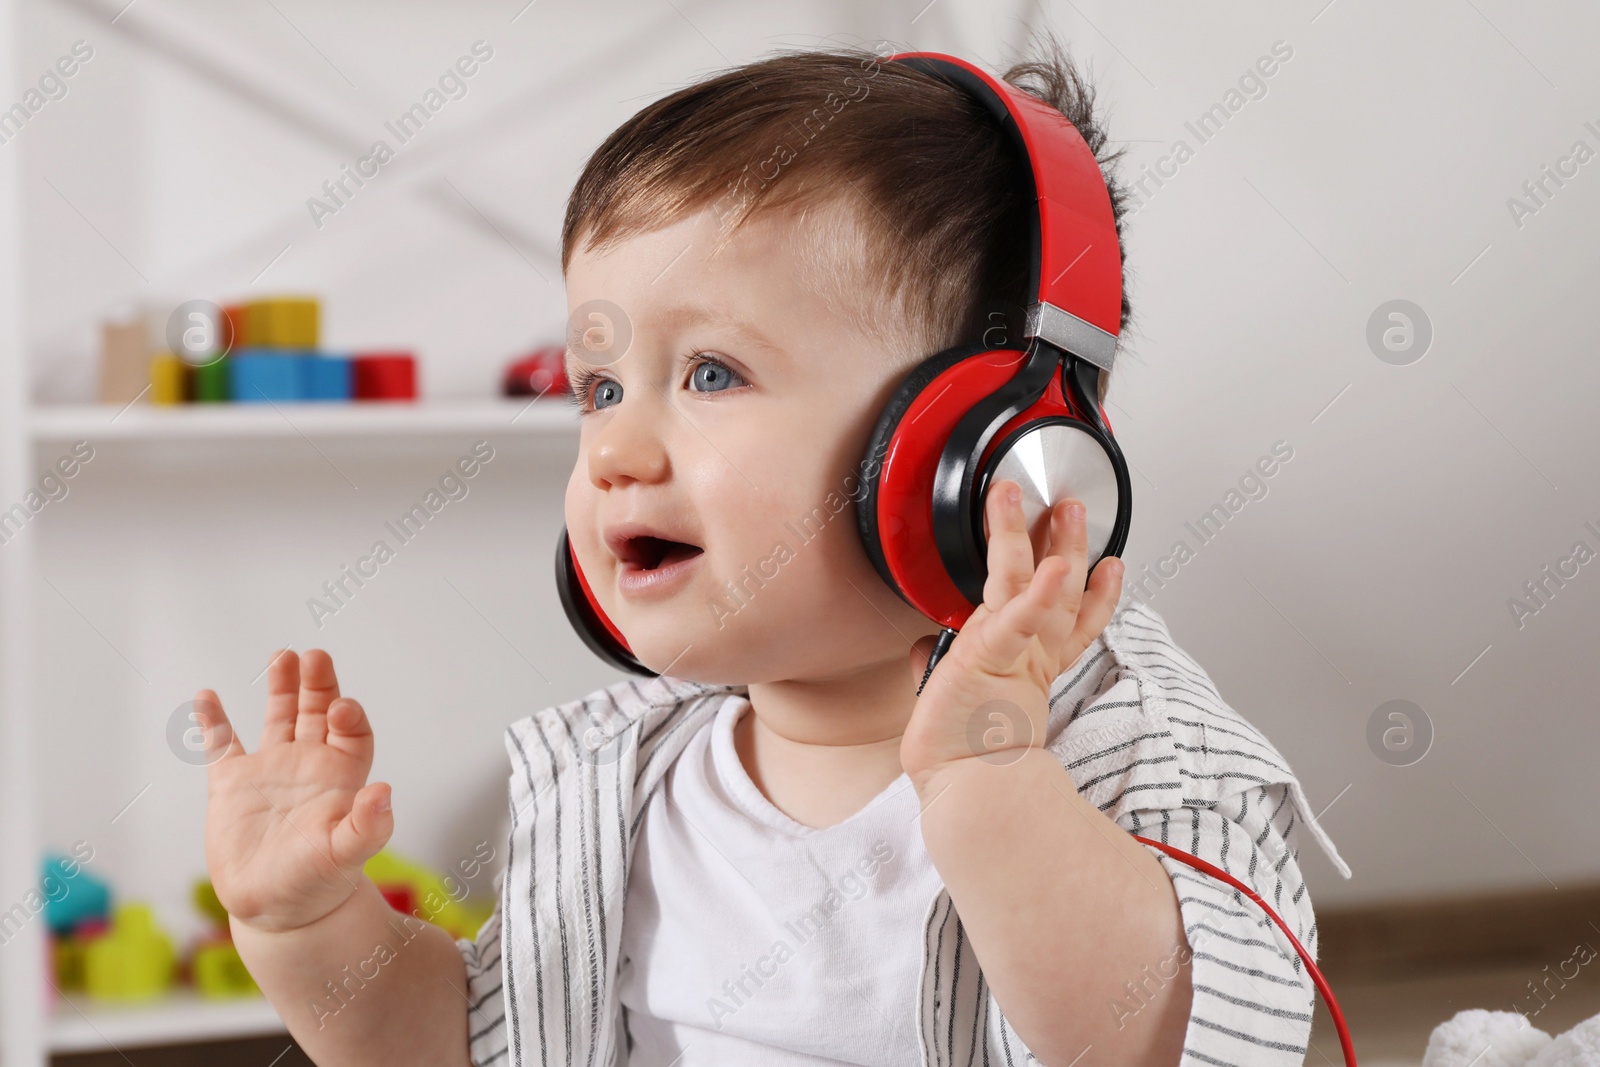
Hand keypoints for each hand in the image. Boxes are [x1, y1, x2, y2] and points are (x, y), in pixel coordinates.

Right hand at [198, 649, 393, 933]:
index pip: (352, 732)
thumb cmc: (319, 884)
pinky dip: (214, 721)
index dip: (350, 716)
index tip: (342, 708)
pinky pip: (222, 744)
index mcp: (342, 777)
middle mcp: (310, 765)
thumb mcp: (346, 855)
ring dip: (282, 687)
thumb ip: (367, 826)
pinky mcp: (233, 785)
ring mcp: (271, 771)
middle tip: (315, 656)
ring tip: (283, 657)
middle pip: (318, 711)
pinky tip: (208, 696)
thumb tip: (384, 793)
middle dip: (318, 684)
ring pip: (279, 716)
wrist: (276, 910)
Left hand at [899, 479, 1124, 789]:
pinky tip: (1055, 567)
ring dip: (1051, 543)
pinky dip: (1038, 594)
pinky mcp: (993, 658)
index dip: (1094, 593)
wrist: (961, 786)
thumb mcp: (951, 691)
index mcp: (1027, 664)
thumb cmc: (959, 747)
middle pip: (1059, 590)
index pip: (1067, 620)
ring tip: (1064, 508)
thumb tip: (925, 645)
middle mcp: (1029, 655)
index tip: (1109, 565)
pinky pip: (1018, 620)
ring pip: (1035, 587)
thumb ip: (942, 660)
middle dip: (1070, 544)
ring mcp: (1014, 653)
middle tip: (1076, 506)